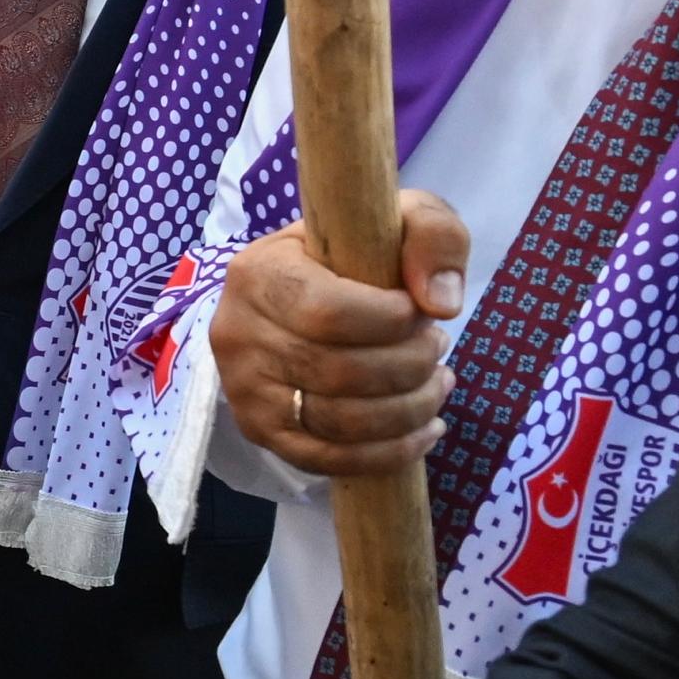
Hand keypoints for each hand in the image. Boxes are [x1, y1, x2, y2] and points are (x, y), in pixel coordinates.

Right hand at [211, 203, 467, 481]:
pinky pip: (326, 459)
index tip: (421, 314)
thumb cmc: (351, 255)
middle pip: (336, 372)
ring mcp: (243, 389)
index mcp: (258, 272)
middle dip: (409, 366)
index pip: (326, 312)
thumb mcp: (395, 220)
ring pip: (337, 422)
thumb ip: (432, 235)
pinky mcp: (259, 430)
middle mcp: (237, 333)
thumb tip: (441, 303)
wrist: (296, 293)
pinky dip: (388, 453)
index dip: (390, 322)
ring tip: (437, 384)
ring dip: (408, 411)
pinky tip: (424, 431)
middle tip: (436, 349)